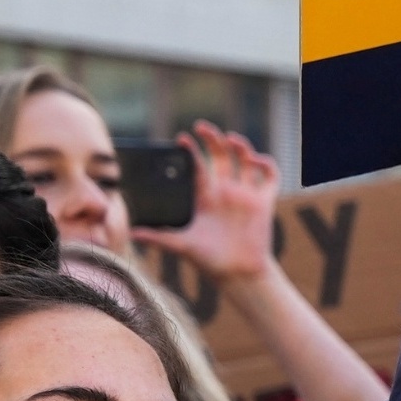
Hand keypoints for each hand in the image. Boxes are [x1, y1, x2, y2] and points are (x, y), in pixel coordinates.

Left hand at [144, 119, 278, 277]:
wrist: (237, 273)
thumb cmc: (208, 260)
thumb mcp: (180, 246)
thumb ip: (157, 237)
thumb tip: (130, 234)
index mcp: (205, 197)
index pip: (197, 166)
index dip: (190, 150)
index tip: (181, 138)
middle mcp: (225, 192)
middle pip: (221, 157)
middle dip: (213, 139)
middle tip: (203, 127)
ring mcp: (245, 196)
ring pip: (245, 162)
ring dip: (241, 147)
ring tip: (232, 140)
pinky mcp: (264, 202)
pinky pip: (270, 178)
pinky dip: (268, 166)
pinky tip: (258, 161)